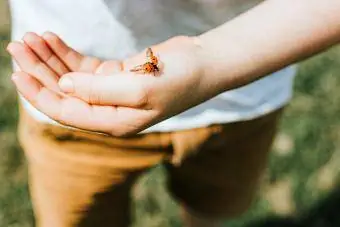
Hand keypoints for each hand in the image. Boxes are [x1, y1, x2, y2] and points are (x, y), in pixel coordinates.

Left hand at [8, 33, 219, 135]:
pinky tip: (53, 40)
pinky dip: (68, 53)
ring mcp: (112, 92)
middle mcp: (110, 110)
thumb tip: (64, 85)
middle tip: (18, 46)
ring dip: (51, 59)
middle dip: (40, 71)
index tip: (18, 72)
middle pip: (65, 93)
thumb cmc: (180, 79)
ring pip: (72, 77)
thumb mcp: (140, 88)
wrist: (204, 64)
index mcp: (115, 122)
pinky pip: (85, 66)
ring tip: (30, 38)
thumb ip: (99, 90)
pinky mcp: (116, 75)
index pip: (68, 112)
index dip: (41, 94)